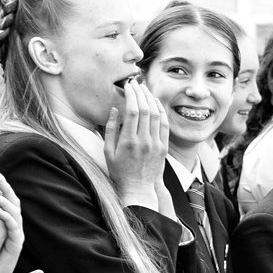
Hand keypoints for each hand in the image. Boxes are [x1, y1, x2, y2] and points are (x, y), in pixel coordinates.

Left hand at [0, 172, 23, 272]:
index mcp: (1, 220)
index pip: (4, 199)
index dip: (0, 187)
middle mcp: (10, 226)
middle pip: (12, 203)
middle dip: (6, 189)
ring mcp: (14, 235)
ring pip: (15, 213)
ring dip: (5, 202)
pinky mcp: (15, 245)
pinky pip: (14, 229)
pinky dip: (8, 219)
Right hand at [103, 81, 168, 208]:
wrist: (138, 189)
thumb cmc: (119, 171)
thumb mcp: (108, 152)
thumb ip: (110, 129)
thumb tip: (114, 109)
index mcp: (128, 141)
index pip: (133, 110)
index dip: (132, 95)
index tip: (128, 86)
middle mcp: (144, 141)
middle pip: (145, 109)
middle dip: (141, 92)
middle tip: (136, 83)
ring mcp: (155, 144)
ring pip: (156, 115)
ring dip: (151, 99)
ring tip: (145, 89)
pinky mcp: (163, 148)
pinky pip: (164, 125)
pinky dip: (161, 111)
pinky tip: (156, 103)